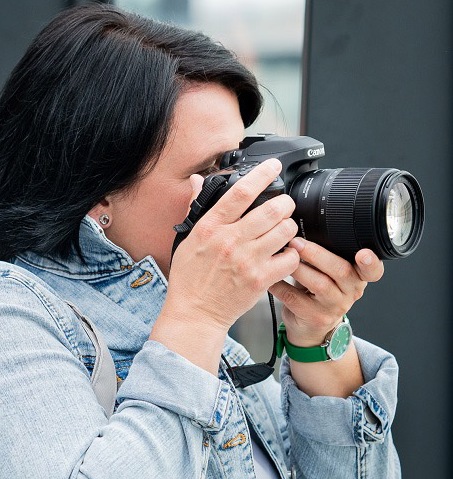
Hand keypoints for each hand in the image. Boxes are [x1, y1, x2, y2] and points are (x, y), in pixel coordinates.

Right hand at [164, 158, 301, 334]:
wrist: (195, 312)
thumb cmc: (190, 277)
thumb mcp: (187, 238)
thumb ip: (195, 207)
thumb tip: (196, 180)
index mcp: (210, 227)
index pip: (240, 193)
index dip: (261, 175)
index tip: (274, 166)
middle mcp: (230, 241)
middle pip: (272, 209)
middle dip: (285, 203)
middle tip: (285, 205)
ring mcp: (247, 260)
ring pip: (285, 231)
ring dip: (289, 227)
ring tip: (284, 230)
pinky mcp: (260, 280)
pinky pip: (290, 259)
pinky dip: (292, 254)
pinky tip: (285, 254)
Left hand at [271, 240, 383, 346]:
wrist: (310, 325)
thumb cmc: (317, 291)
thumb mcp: (328, 272)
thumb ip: (325, 253)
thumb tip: (299, 226)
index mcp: (358, 276)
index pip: (373, 270)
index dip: (371, 262)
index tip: (364, 253)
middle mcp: (351, 291)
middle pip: (341, 270)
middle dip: (317, 254)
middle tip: (296, 243)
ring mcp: (334, 306)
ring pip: (319, 284)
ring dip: (298, 267)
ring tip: (283, 256)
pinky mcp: (315, 317)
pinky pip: (295, 298)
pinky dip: (280, 284)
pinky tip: (271, 276)